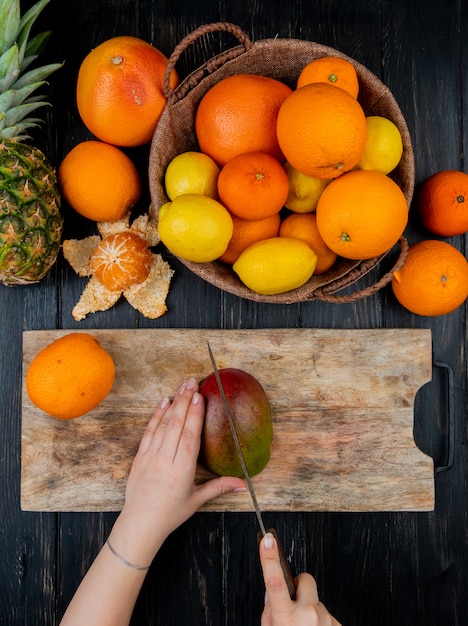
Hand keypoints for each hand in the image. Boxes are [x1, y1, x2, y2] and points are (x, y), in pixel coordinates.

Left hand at [110, 378, 245, 566]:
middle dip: (185, 402)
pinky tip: (163, 402)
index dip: (195, 416)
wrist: (140, 524)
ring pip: (163, 425)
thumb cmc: (171, 514)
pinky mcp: (139, 457)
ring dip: (174, 404)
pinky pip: (149, 432)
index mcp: (181, 471)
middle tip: (193, 382)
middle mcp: (165, 461)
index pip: (189, 437)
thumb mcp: (197, 500)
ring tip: (182, 387)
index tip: (200, 397)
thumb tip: (244, 484)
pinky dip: (156, 416)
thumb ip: (220, 487)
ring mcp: (150, 457)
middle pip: (176, 425)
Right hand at [259, 533, 340, 625]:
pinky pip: (326, 613)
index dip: (270, 557)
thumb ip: (270, 611)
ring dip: (310, 609)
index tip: (268, 540)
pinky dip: (320, 621)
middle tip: (294, 604)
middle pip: (304, 579)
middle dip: (299, 586)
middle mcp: (307, 615)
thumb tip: (272, 594)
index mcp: (286, 617)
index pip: (275, 581)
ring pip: (315, 600)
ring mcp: (324, 619)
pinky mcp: (337, 624)